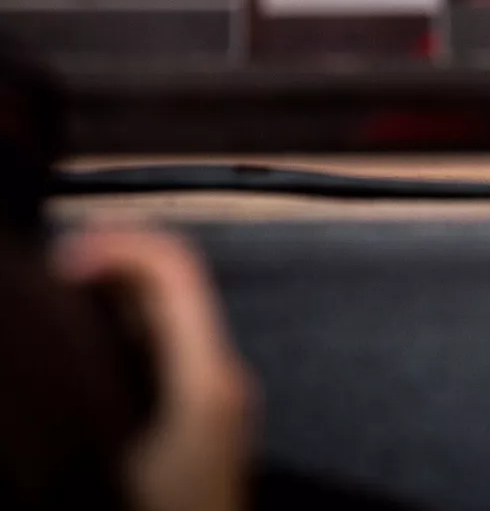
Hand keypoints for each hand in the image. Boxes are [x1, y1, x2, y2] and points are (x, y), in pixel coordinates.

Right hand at [52, 228, 254, 510]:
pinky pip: (167, 355)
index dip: (117, 246)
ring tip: (55, 305)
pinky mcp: (205, 423)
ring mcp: (219, 402)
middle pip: (173, 289)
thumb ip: (81, 395)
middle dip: (108, 268)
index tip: (62, 259)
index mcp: (208, 382)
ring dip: (111, 301)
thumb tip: (53, 343)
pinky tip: (79, 355)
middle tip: (50, 274)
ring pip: (168, 321)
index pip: (176, 270)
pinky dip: (122, 337)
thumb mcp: (100, 458)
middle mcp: (224, 383)